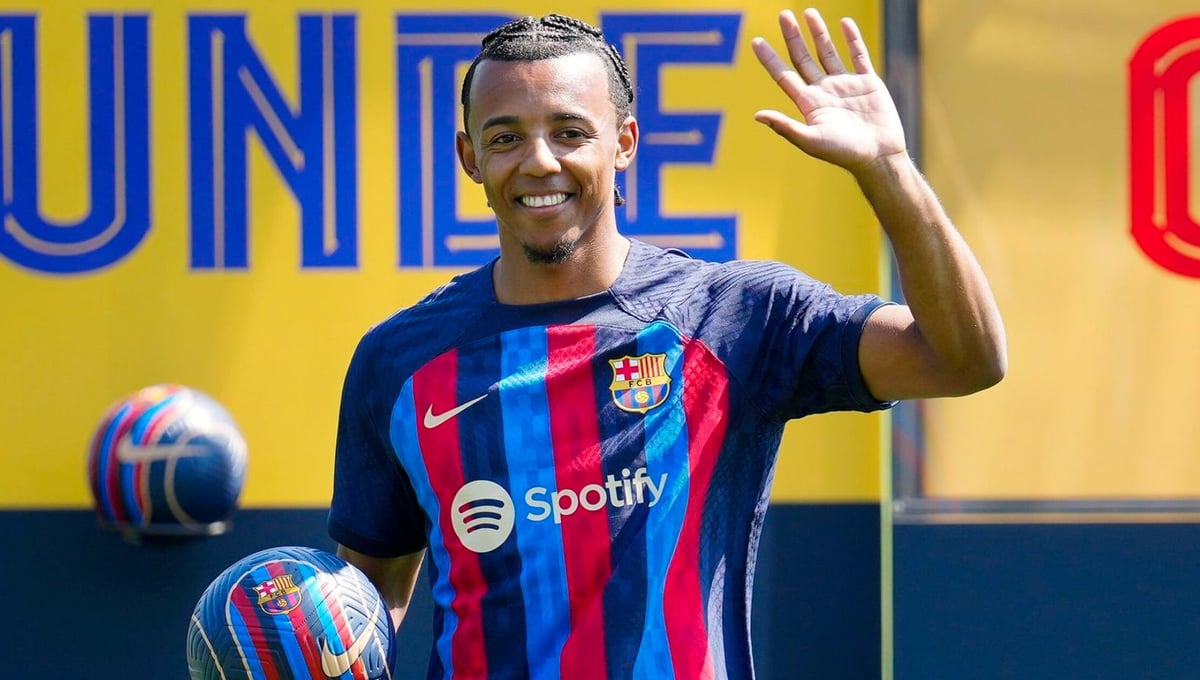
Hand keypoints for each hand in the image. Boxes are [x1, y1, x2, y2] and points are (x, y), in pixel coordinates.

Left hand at [752, 8, 906, 173]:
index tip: (756, 41)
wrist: (878, 156)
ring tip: (808, 12)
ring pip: (828, 52)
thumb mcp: (811, 140)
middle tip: (783, 15)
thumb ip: (785, 126)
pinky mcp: (867, 82)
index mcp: (808, 103)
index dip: (769, 59)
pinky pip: (858, 55)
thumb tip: (757, 115)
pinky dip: (852, 39)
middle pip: (803, 58)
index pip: (784, 76)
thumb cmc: (843, 153)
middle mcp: (824, 91)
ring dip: (818, 33)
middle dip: (792, 37)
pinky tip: (844, 23)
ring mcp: (845, 85)